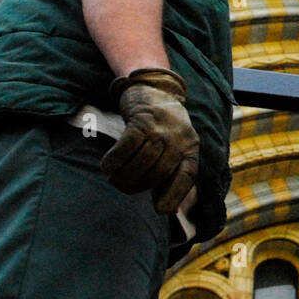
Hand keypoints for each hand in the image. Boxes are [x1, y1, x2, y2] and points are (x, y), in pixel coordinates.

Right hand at [101, 68, 198, 214]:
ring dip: (124, 175)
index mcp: (191, 147)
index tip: (160, 210)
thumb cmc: (161, 126)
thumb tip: (164, 209)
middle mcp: (180, 138)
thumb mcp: (175, 146)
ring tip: (114, 177)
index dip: (175, 195)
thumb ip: (171, 171)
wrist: (153, 87)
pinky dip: (115, 160)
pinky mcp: (142, 119)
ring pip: (143, 161)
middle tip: (123, 185)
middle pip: (159, 172)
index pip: (188, 176)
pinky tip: (108, 166)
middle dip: (138, 185)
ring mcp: (162, 128)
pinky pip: (128, 146)